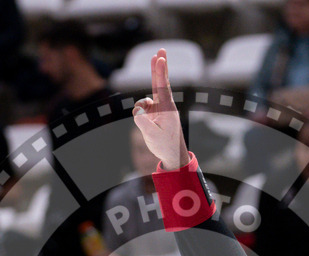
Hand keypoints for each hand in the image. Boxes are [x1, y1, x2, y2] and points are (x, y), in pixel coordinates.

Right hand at [132, 48, 188, 169]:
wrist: (171, 153)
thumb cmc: (165, 144)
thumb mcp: (152, 135)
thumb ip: (143, 122)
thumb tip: (137, 110)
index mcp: (167, 108)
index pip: (163, 86)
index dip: (160, 71)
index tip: (160, 58)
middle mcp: (163, 105)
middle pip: (160, 82)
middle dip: (159, 66)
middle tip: (161, 50)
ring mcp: (157, 108)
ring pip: (144, 99)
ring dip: (140, 107)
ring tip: (149, 125)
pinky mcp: (152, 113)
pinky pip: (140, 108)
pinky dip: (138, 113)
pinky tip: (145, 124)